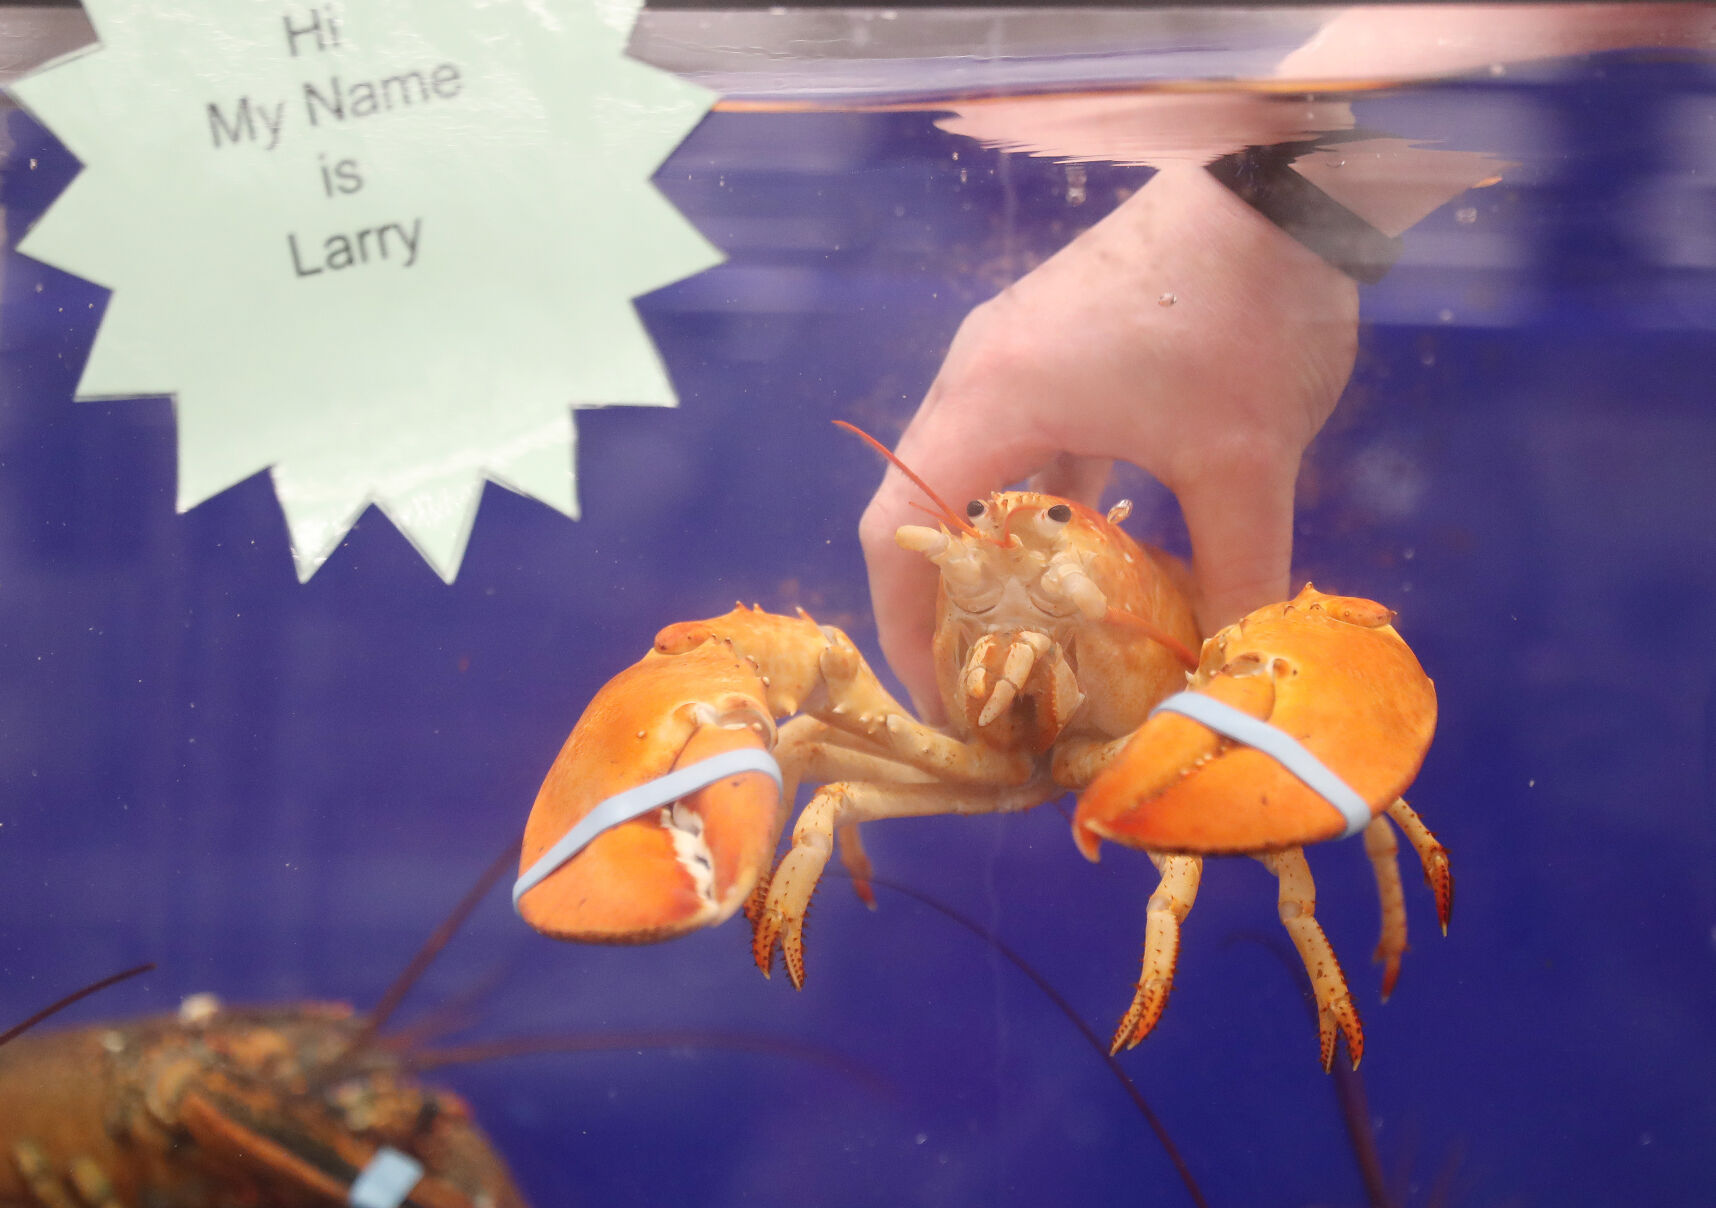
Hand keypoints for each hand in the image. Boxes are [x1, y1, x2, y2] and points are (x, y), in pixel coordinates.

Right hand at [858, 164, 1358, 717]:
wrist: (1283, 183)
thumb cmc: (1246, 316)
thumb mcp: (1248, 464)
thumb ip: (1236, 575)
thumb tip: (1228, 665)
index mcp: (992, 400)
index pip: (899, 530)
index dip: (904, 629)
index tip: (943, 703)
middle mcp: (977, 373)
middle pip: (921, 505)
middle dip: (945, 604)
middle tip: (985, 687)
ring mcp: (1012, 350)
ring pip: (971, 471)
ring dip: (991, 553)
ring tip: (1027, 636)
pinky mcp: (1054, 341)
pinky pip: (1019, 440)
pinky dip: (1037, 504)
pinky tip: (1086, 555)